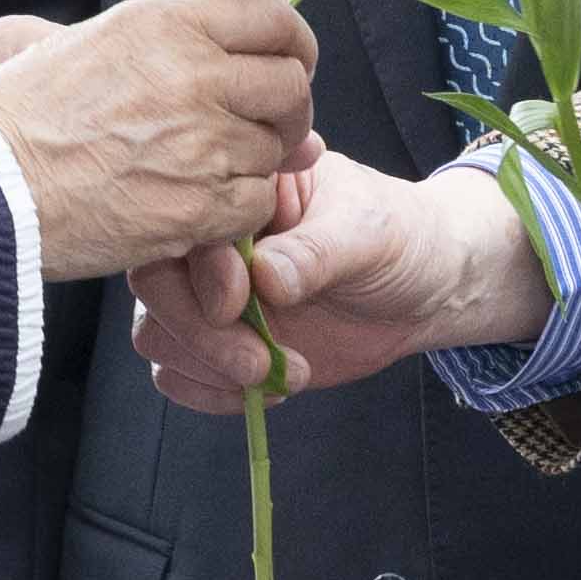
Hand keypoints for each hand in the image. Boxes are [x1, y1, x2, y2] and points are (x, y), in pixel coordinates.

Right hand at [0, 0, 319, 283]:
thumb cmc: (21, 115)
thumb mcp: (90, 44)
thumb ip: (169, 43)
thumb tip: (240, 64)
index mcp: (164, 25)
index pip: (272, 15)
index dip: (294, 42)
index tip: (290, 63)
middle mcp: (193, 75)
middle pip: (290, 85)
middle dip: (287, 110)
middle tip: (261, 129)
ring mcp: (201, 143)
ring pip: (276, 151)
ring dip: (252, 163)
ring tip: (202, 171)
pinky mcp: (198, 207)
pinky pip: (257, 205)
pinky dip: (238, 211)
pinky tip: (196, 207)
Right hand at [129, 156, 545, 412]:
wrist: (426, 289)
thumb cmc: (399, 238)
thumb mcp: (369, 233)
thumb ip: (316, 252)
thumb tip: (263, 278)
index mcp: (243, 187)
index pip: (188, 222)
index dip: (201, 267)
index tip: (240, 301)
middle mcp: (212, 240)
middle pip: (155, 283)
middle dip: (199, 332)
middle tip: (258, 362)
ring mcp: (209, 293)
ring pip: (157, 332)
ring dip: (207, 367)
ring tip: (275, 375)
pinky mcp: (219, 342)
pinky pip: (176, 373)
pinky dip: (209, 392)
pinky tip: (266, 390)